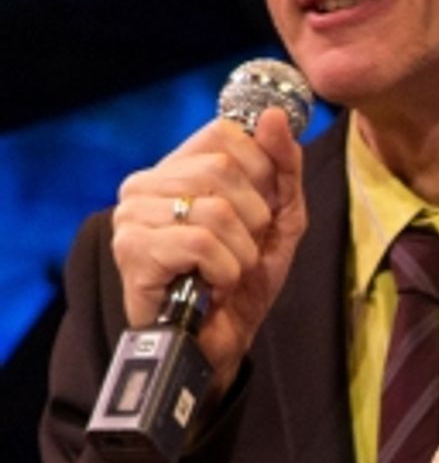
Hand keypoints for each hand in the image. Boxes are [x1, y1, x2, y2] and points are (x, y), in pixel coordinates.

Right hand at [111, 108, 307, 397]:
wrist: (214, 346)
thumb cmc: (239, 283)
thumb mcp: (277, 222)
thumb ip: (282, 169)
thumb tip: (273, 116)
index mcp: (175, 168)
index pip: (224, 133)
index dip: (260, 171)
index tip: (260, 213)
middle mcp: (145, 184)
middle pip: (222, 168)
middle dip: (253, 219)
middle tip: (242, 251)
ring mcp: (133, 215)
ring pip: (216, 208)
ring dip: (241, 252)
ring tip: (227, 272)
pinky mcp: (133, 250)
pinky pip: (201, 242)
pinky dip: (224, 271)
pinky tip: (212, 286)